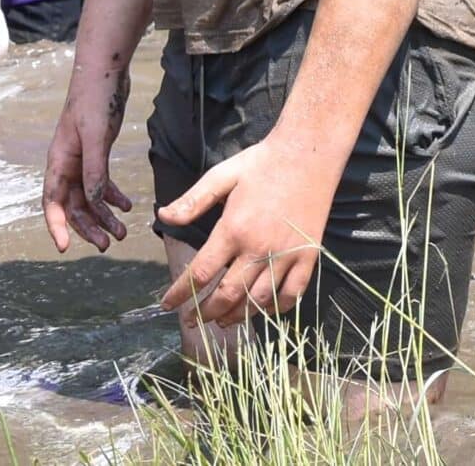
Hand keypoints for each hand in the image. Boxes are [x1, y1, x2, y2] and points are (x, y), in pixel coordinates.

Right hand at [43, 71, 134, 252]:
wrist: (105, 73)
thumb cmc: (96, 101)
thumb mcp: (97, 135)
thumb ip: (95, 168)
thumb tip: (95, 200)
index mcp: (59, 162)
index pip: (53, 202)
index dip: (57, 226)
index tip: (65, 248)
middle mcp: (67, 164)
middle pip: (74, 204)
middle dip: (88, 226)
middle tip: (107, 244)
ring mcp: (82, 158)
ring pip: (90, 196)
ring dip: (104, 215)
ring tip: (121, 232)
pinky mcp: (98, 151)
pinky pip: (102, 181)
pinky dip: (113, 195)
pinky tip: (128, 205)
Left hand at [156, 135, 335, 326]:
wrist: (311, 152)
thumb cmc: (264, 162)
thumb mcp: (223, 175)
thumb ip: (193, 201)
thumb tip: (163, 217)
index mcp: (233, 230)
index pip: (199, 274)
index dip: (180, 294)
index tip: (167, 305)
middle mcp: (258, 248)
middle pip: (227, 294)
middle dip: (205, 312)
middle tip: (192, 320)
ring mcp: (286, 254)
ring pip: (258, 299)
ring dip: (237, 316)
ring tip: (223, 322)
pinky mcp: (309, 254)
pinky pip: (293, 292)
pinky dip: (277, 308)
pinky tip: (264, 310)